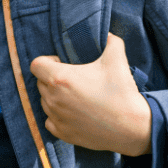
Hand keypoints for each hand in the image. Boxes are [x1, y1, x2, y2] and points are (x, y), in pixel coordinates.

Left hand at [29, 34, 150, 156]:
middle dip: (52, 78)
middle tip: (73, 78)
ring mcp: (56, 118)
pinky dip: (58, 115)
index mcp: (60, 78)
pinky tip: (75, 111)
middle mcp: (53, 99)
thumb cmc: (121, 92)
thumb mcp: (116, 58)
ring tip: (75, 95)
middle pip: (40, 83)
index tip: (62, 63)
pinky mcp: (62, 133)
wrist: (131, 126)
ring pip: (45, 102)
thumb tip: (106, 34)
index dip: (47, 60)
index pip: (36, 65)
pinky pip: (50, 120)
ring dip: (55, 96)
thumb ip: (110, 40)